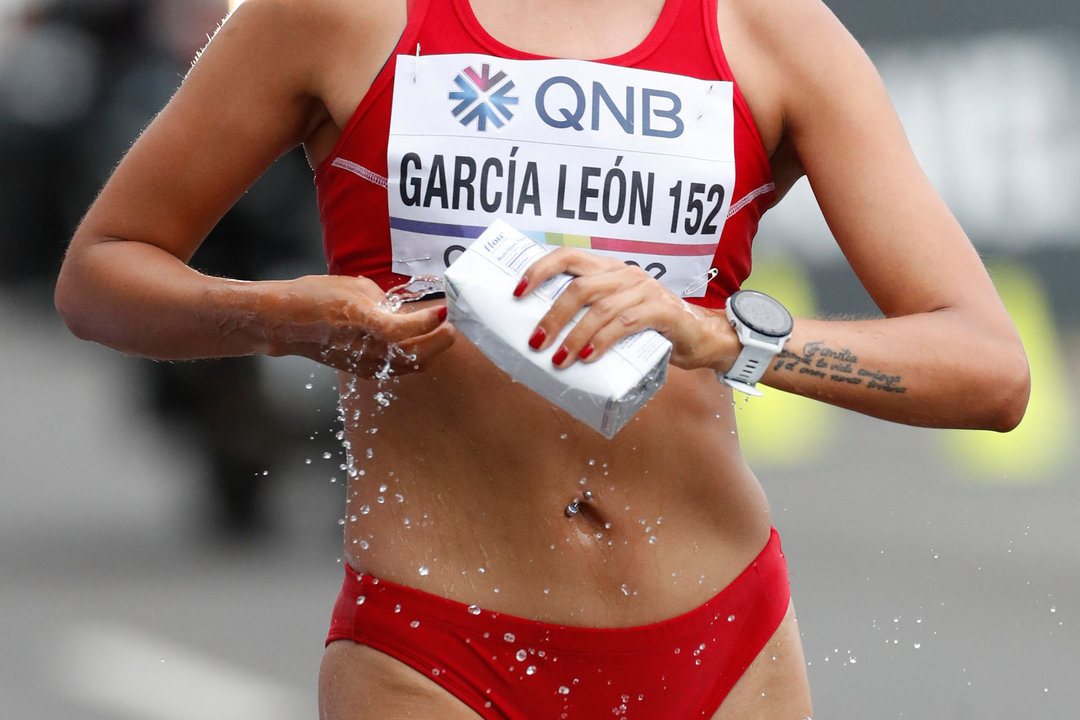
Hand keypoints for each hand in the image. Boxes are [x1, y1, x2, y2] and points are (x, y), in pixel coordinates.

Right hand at [262, 274, 454, 376]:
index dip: (426, 322)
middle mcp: (363, 347)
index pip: (401, 330)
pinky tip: (423, 349)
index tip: (444, 311)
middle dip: (438, 340)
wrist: (284, 323)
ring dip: (429, 350)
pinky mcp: (361, 370)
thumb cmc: (315, 298)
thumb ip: (385, 303)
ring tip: (443, 335)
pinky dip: (413, 359)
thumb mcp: (355, 288)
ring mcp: (363, 363)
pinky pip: (396, 368)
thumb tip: (405, 314)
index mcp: (360, 321)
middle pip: (412, 353)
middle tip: (453, 326)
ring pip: (408, 364)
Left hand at [513, 248, 736, 370]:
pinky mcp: (661, 311)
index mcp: (608, 269)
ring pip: (599, 307)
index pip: (567, 257)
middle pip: (578, 286)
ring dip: (574, 334)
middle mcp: (625, 274)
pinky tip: (587, 356)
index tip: (516, 292)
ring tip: (558, 358)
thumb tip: (542, 338)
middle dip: (552, 315)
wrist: (699, 336)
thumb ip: (588, 317)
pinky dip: (602, 340)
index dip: (539, 270)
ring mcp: (644, 290)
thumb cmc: (650, 328)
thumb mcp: (615, 316)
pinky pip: (625, 323)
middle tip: (535, 341)